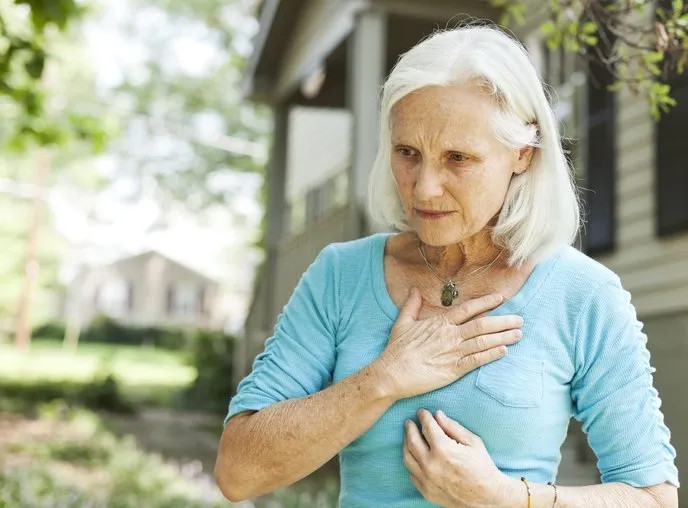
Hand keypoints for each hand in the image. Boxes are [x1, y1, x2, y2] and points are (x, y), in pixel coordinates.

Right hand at [374, 288, 523, 399]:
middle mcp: (450, 335)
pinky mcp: (454, 370)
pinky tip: (504, 351)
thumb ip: (411, 305)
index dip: (486, 303)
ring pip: (484, 341)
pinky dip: (492, 355)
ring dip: (503, 337)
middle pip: (482, 324)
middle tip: (519, 319)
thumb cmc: (397, 350)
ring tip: (518, 334)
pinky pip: (477, 360)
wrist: (392, 373)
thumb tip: (414, 290)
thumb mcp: (402, 322)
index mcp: (440, 322)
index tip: (500, 298)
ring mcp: (453, 352)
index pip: (468, 309)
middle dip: (503, 321)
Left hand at [403, 408, 511, 507]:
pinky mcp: (426, 491)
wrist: (488, 498)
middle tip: (409, 422)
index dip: (423, 417)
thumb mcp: (473, 442)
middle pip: (412, 440)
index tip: (421, 412)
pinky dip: (411, 462)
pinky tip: (414, 455)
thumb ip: (453, 427)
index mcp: (444, 450)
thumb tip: (437, 415)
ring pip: (408, 457)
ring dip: (406, 443)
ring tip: (409, 436)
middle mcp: (431, 465)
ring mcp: (427, 480)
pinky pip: (412, 473)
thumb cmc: (483, 467)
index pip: (427, 427)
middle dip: (410, 428)